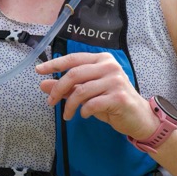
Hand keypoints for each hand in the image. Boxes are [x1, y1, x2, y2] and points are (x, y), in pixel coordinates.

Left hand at [35, 53, 156, 138]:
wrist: (137, 117)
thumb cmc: (112, 102)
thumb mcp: (88, 93)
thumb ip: (68, 87)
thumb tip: (44, 85)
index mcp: (102, 60)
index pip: (73, 59)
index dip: (54, 64)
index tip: (39, 70)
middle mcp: (109, 66)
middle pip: (75, 74)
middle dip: (58, 89)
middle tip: (50, 102)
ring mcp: (115, 81)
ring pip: (81, 91)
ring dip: (69, 105)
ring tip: (67, 115)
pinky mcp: (119, 97)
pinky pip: (92, 104)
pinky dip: (83, 111)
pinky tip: (84, 115)